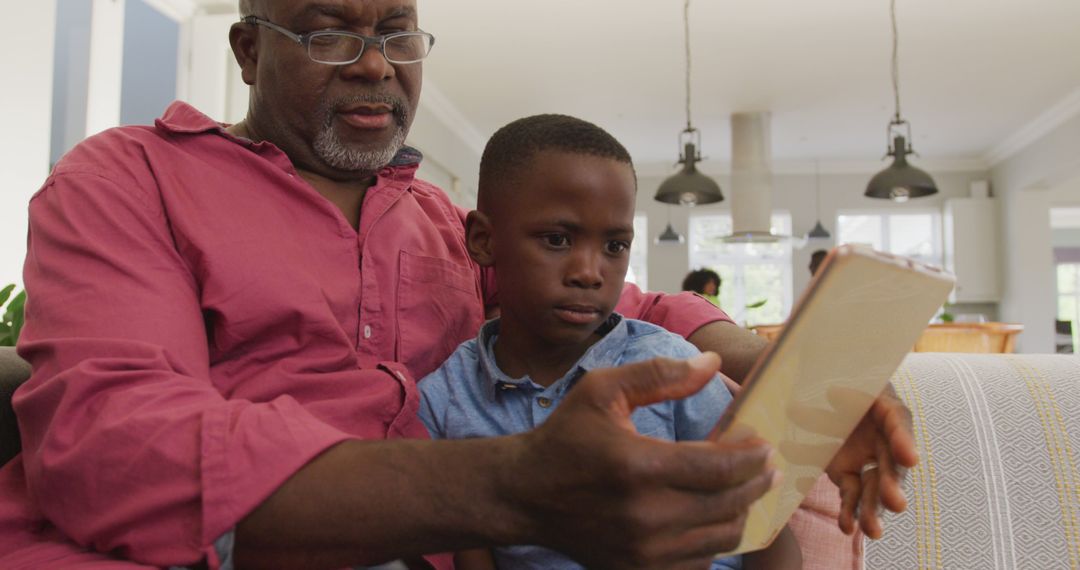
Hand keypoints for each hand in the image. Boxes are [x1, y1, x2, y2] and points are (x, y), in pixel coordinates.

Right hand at [506, 352, 776, 569]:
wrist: (523, 494)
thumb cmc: (565, 437)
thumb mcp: (603, 390)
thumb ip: (659, 374)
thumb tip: (713, 364)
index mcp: (639, 466)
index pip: (721, 467)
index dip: (751, 455)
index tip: (761, 443)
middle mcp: (646, 515)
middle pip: (729, 504)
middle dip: (755, 482)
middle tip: (764, 465)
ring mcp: (644, 550)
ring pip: (721, 537)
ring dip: (739, 511)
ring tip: (741, 489)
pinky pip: (698, 561)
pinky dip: (713, 539)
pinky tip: (710, 516)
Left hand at [825, 383, 917, 538]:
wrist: (831, 390)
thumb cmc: (848, 382)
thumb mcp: (848, 379)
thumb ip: (841, 389)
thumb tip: (832, 393)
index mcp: (889, 411)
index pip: (899, 424)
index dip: (904, 441)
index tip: (910, 459)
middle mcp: (886, 442)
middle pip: (892, 467)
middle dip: (893, 486)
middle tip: (896, 503)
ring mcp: (869, 462)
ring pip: (874, 490)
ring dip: (872, 510)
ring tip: (872, 531)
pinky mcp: (849, 475)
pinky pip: (850, 495)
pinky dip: (848, 512)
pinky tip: (847, 527)